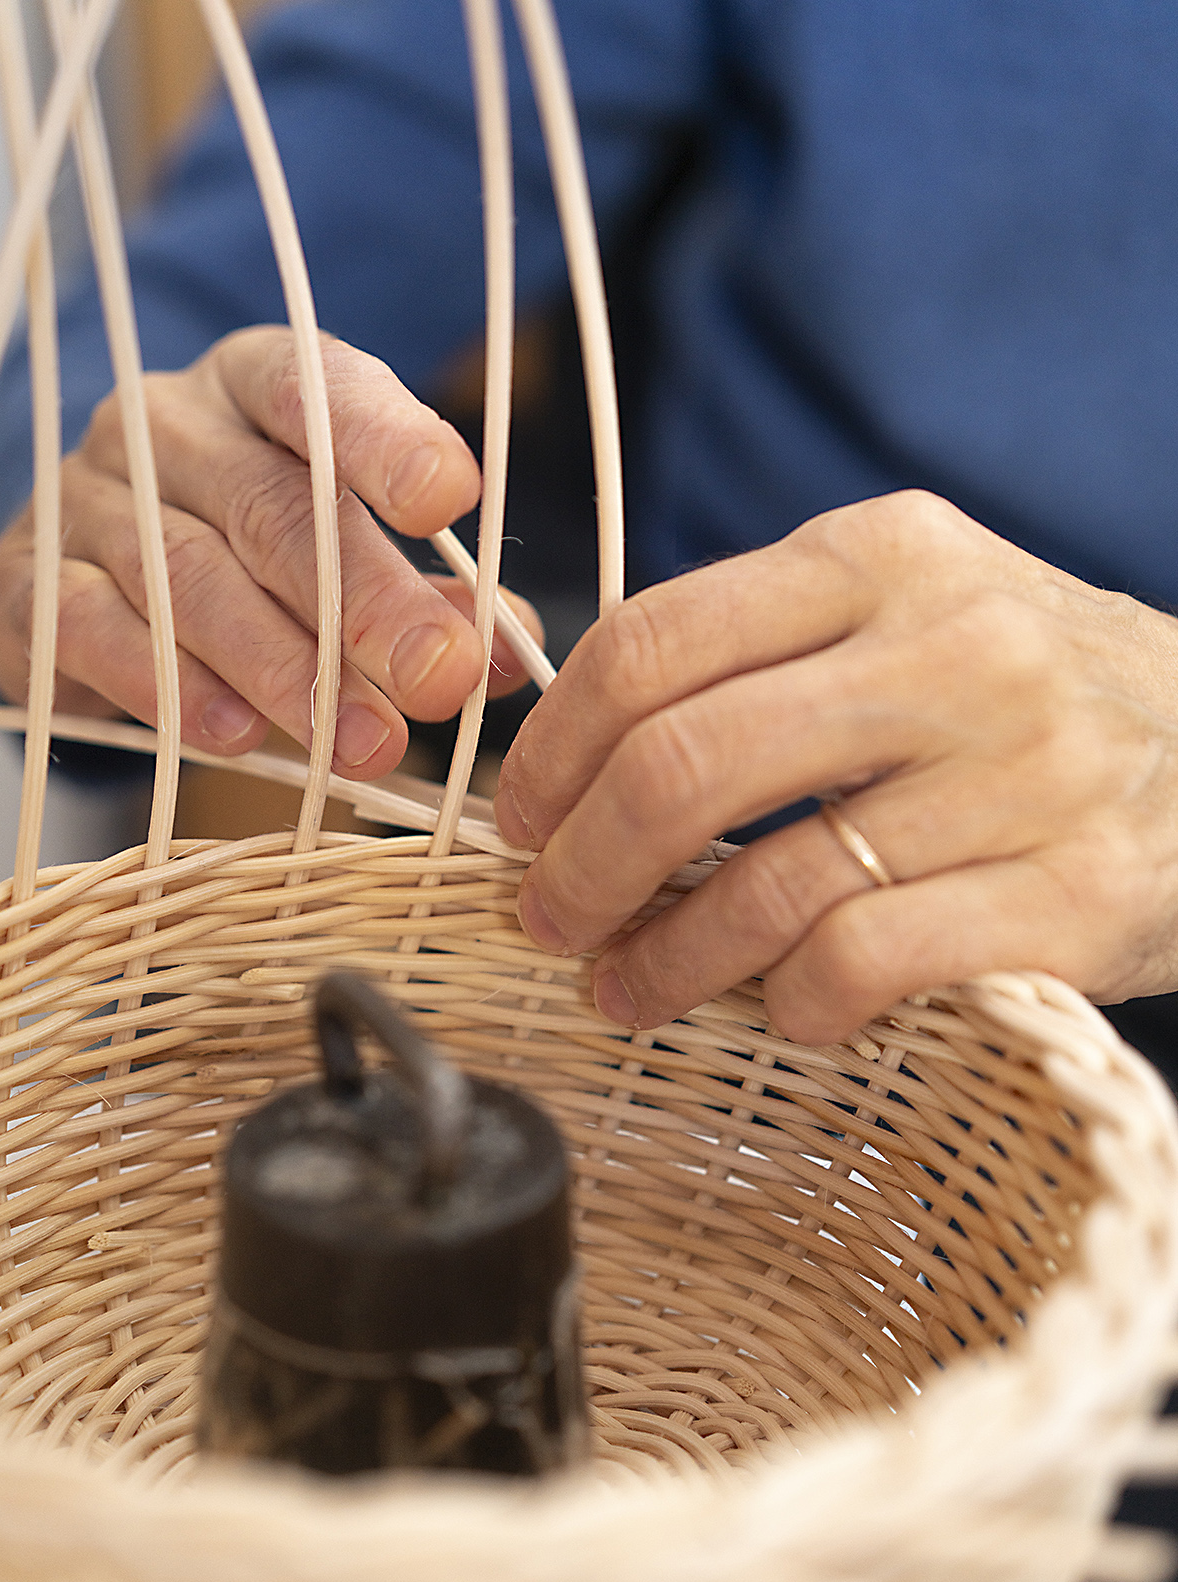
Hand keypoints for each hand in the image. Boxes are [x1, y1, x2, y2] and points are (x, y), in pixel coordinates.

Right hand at [0, 325, 540, 776]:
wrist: (89, 577)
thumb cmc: (251, 558)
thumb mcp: (345, 548)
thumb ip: (431, 595)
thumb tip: (514, 657)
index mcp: (256, 386)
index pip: (318, 388)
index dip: (384, 441)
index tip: (452, 500)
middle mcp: (168, 424)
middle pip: (270, 505)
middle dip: (365, 601)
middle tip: (439, 679)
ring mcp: (91, 498)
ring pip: (190, 575)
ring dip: (285, 668)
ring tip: (361, 741)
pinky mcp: (32, 580)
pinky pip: (96, 627)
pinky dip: (169, 683)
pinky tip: (234, 732)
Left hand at [494, 490, 1177, 1043]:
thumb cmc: (1029, 694)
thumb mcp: (909, 611)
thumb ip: (765, 649)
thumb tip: (575, 737)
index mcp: (884, 555)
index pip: (653, 640)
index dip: (553, 747)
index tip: (522, 817)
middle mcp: (956, 648)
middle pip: (685, 763)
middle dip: (580, 864)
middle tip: (547, 918)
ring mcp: (1025, 772)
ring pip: (768, 884)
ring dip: (662, 959)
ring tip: (625, 988)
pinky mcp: (1074, 894)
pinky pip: (865, 964)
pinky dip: (791, 1004)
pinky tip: (779, 1011)